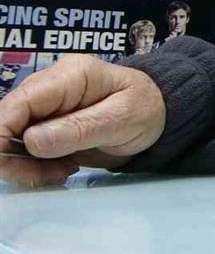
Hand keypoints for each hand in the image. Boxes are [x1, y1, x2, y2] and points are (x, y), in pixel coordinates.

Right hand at [0, 55, 164, 187]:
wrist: (160, 113)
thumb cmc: (147, 108)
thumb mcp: (121, 119)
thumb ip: (78, 129)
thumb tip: (30, 141)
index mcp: (70, 76)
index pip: (20, 101)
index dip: (1, 131)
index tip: (3, 163)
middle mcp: (51, 88)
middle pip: (9, 121)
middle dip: (14, 156)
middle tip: (43, 177)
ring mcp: (47, 108)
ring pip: (13, 139)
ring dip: (28, 165)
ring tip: (62, 173)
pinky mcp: (48, 127)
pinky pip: (27, 150)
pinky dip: (37, 166)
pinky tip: (63, 170)